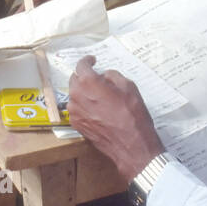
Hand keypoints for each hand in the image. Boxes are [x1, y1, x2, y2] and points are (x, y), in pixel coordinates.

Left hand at [67, 56, 164, 181]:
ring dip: (84, 92)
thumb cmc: (132, 115)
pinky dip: (84, 105)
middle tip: (98, 79)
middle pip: (75, 79)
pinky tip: (97, 110)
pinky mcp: (76, 124)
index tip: (93, 60)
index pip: (81, 65)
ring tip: (99, 97)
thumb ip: (112, 76)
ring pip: (75, 95)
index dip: (87, 61)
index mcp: (88, 83)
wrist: (131, 145)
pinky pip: (76, 108)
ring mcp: (74, 112)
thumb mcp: (128, 87)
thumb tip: (104, 76)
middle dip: (84, 77)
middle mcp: (76, 96)